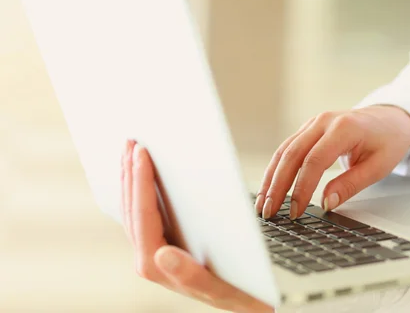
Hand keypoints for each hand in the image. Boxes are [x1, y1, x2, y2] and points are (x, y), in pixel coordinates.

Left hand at [121, 140, 272, 312]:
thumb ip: (190, 276)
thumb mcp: (222, 289)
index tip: (142, 153)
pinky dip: (139, 189)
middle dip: (131, 173)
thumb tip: (162, 254)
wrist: (249, 305)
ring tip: (131, 150)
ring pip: (132, 210)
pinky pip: (142, 214)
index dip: (140, 182)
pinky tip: (141, 175)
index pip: (143, 217)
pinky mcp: (161, 246)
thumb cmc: (241, 295)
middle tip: (133, 141)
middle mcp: (149, 260)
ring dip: (131, 178)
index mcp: (158, 267)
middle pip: (132, 210)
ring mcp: (152, 253)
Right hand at [255, 105, 409, 219]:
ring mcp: (313, 123)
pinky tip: (270, 187)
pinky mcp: (308, 129)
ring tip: (263, 204)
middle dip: (277, 186)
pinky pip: (287, 149)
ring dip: (271, 178)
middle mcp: (323, 122)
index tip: (295, 210)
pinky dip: (276, 169)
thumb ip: (351, 184)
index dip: (302, 188)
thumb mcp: (378, 167)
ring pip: (284, 151)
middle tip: (269, 212)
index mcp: (343, 128)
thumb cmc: (388, 141)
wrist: (390, 118)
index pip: (314, 161)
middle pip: (291, 155)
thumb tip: (326, 203)